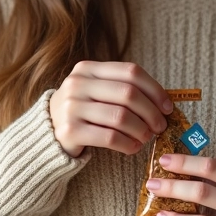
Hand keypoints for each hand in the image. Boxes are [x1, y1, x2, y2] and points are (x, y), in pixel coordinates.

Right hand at [49, 61, 172, 158]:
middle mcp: (77, 84)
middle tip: (160, 126)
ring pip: (121, 117)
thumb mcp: (97, 92)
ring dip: (141, 129)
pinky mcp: (70, 131)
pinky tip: (134, 147)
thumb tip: (164, 102)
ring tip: (147, 137)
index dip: (154, 89)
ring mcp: (71, 107)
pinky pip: (110, 137)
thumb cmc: (83, 112)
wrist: (47, 134)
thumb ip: (123, 90)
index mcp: (88, 68)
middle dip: (151, 112)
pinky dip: (128, 144)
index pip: (131, 71)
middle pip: (128, 93)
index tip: (167, 106)